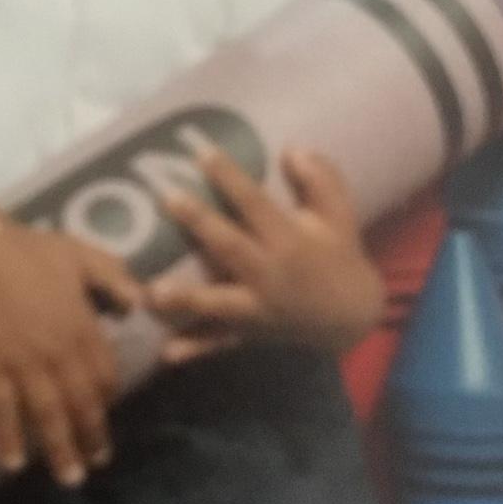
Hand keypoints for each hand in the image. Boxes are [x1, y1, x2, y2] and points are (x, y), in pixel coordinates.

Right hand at [0, 221, 140, 486]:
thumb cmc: (27, 248)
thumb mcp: (80, 253)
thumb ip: (112, 276)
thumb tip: (139, 303)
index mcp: (81, 327)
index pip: (104, 374)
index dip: (107, 399)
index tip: (106, 415)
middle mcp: (58, 354)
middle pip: (80, 405)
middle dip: (90, 438)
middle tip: (94, 464)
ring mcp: (23, 366)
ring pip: (47, 417)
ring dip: (59, 451)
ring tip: (68, 479)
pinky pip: (1, 413)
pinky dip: (7, 439)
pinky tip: (12, 462)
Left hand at [147, 147, 383, 361]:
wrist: (350, 317)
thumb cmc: (337, 254)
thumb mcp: (340, 214)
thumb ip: (321, 180)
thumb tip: (293, 150)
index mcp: (290, 240)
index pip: (255, 203)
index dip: (230, 178)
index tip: (202, 152)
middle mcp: (270, 274)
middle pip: (230, 246)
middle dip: (200, 224)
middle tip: (167, 199)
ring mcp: (256, 308)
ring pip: (218, 302)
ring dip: (186, 297)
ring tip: (152, 292)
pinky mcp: (247, 333)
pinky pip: (217, 343)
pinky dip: (194, 349)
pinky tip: (166, 353)